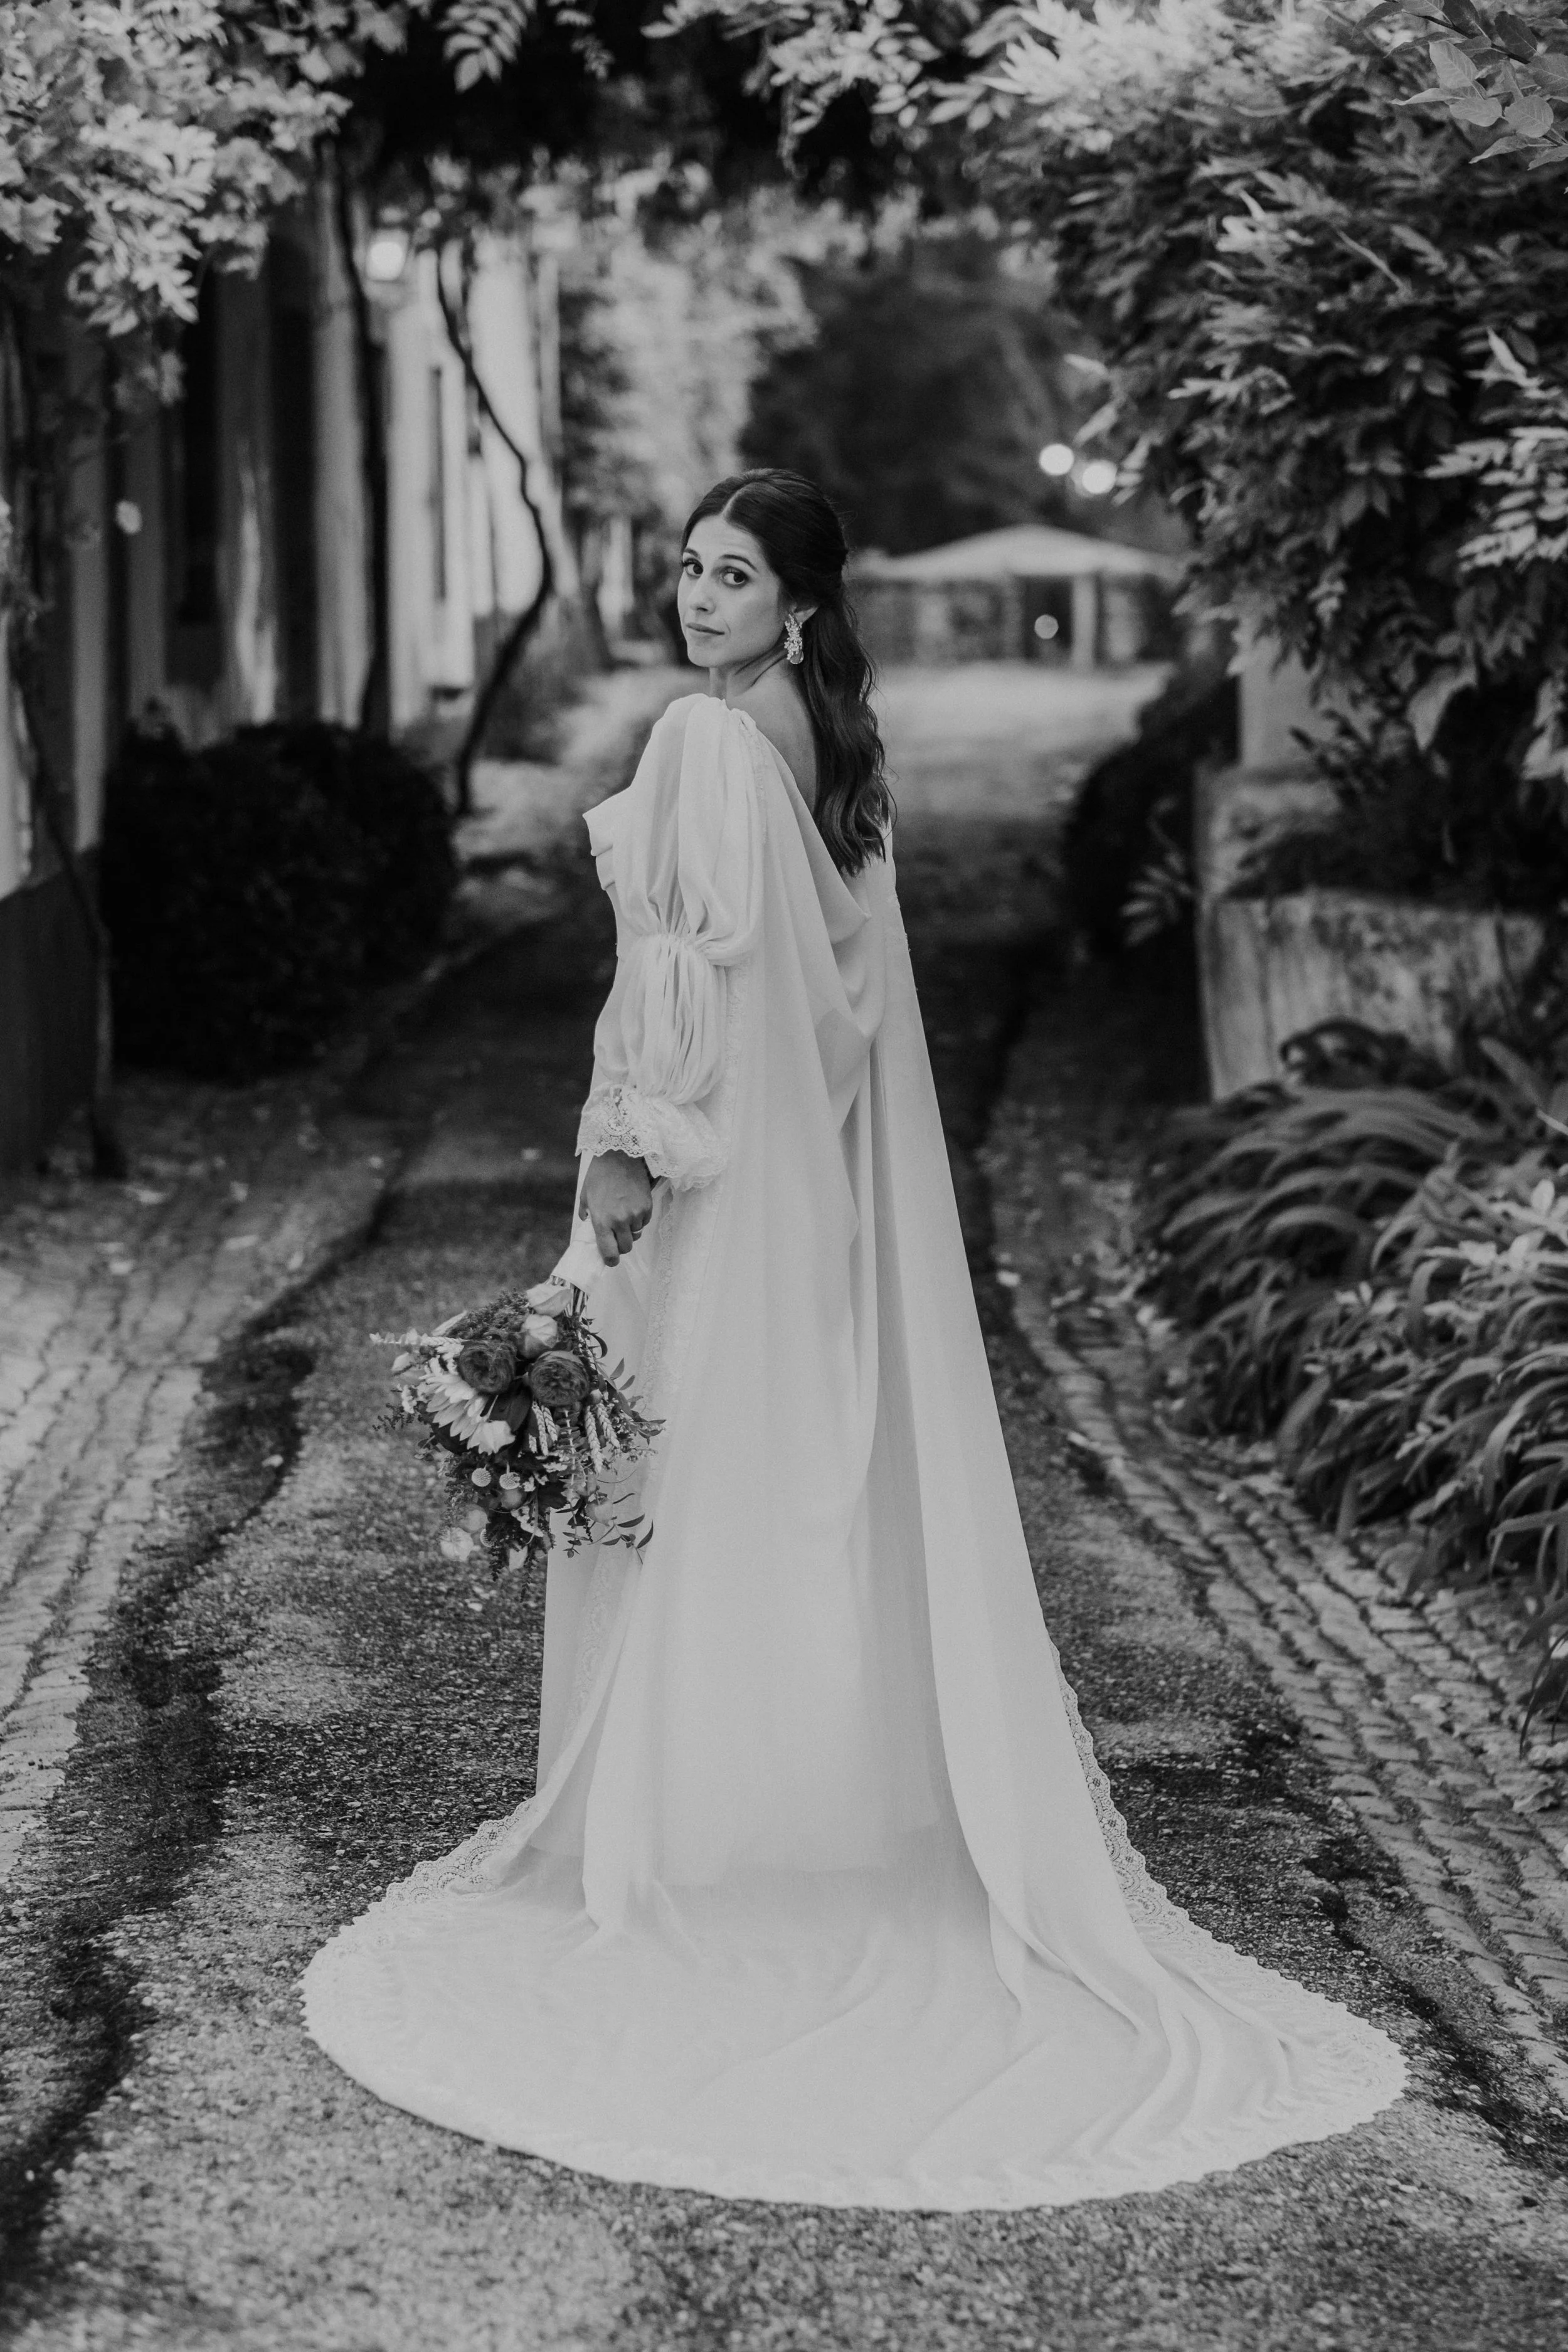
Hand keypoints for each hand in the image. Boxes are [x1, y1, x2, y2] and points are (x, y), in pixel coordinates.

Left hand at [580, 1150, 652, 1265]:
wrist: (620, 1156)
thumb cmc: (600, 1175)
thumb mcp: (586, 1196)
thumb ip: (586, 1214)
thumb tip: (588, 1225)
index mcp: (602, 1220)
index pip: (609, 1252)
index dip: (610, 1260)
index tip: (611, 1260)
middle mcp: (620, 1221)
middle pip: (626, 1247)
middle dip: (621, 1245)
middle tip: (616, 1236)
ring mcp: (635, 1215)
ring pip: (636, 1235)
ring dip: (630, 1230)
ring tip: (623, 1214)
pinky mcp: (647, 1207)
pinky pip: (644, 1223)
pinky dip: (639, 1220)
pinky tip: (632, 1206)